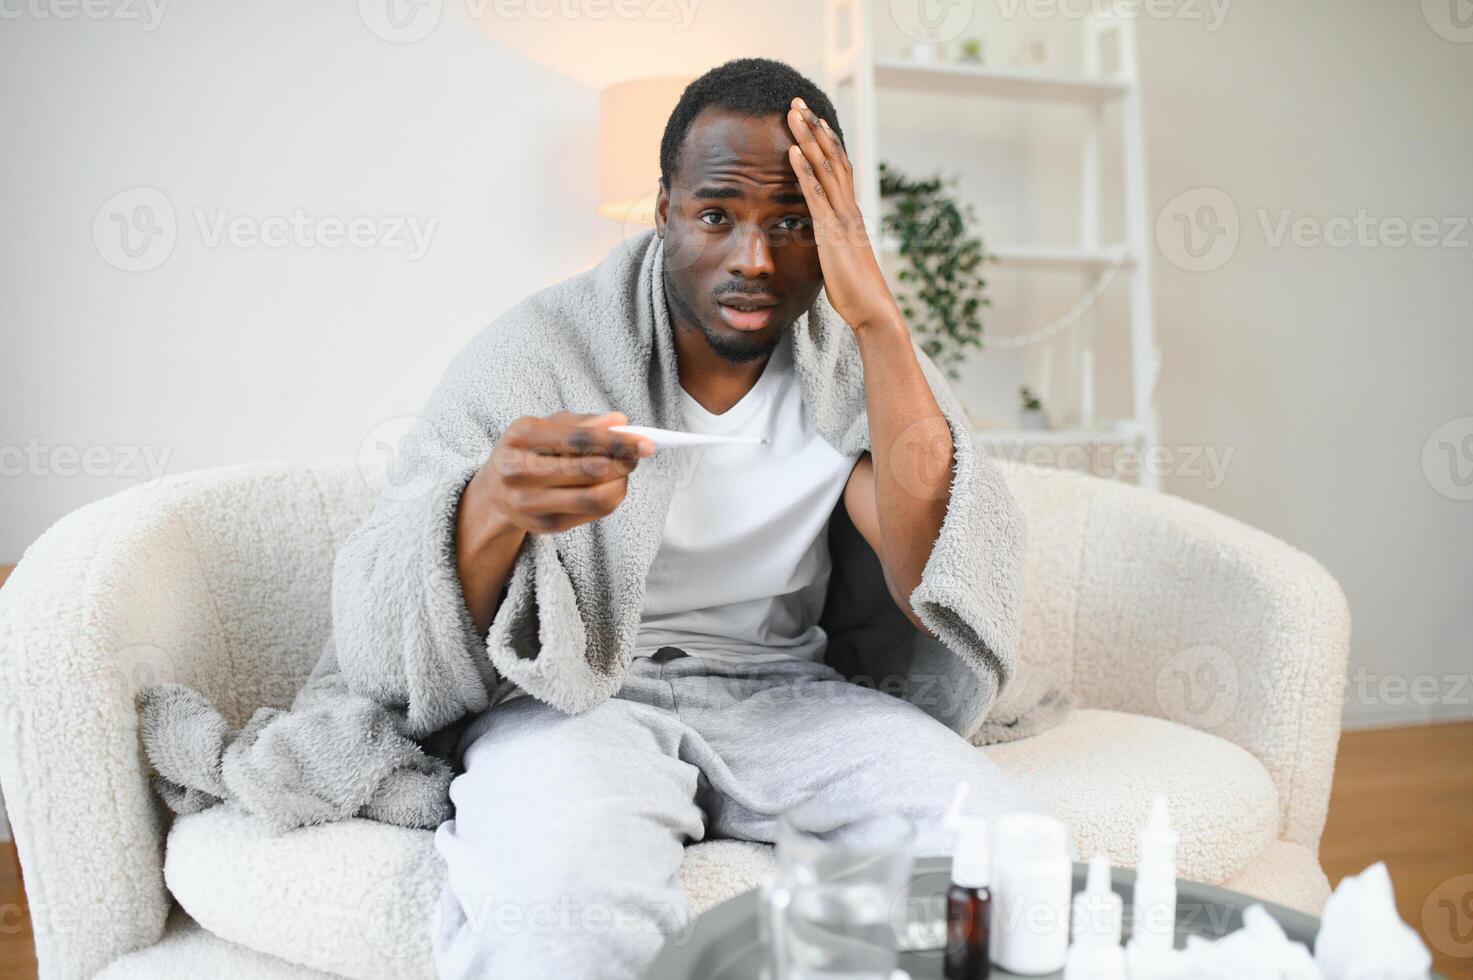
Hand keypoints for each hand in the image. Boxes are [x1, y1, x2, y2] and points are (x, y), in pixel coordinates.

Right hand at [465, 411, 654, 536]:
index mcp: (520, 436)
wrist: (497, 490)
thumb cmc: (530, 449)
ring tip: (624, 470)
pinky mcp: (544, 525)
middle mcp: (518, 471)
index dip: (616, 441)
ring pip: (594, 498)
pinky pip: (592, 513)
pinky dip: (611, 498)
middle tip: (639, 454)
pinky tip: (611, 485)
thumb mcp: (547, 426)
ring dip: (620, 483)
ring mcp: (529, 503)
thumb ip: (583, 423)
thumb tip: (619, 421)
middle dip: (623, 461)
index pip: (578, 439)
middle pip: (588, 470)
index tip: (645, 441)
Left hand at [785, 97, 903, 333]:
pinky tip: (793, 152)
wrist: (873, 309)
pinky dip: (805, 171)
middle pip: (833, 157)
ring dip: (808, 138)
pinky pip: (817, 195)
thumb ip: (831, 240)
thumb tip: (821, 235)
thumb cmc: (856, 291)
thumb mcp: (840, 257)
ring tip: (793, 114)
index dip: (824, 141)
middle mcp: (848, 208)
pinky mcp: (832, 232)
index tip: (811, 119)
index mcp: (849, 213)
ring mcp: (842, 217)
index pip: (838, 167)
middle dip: (815, 127)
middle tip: (798, 102)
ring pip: (826, 168)